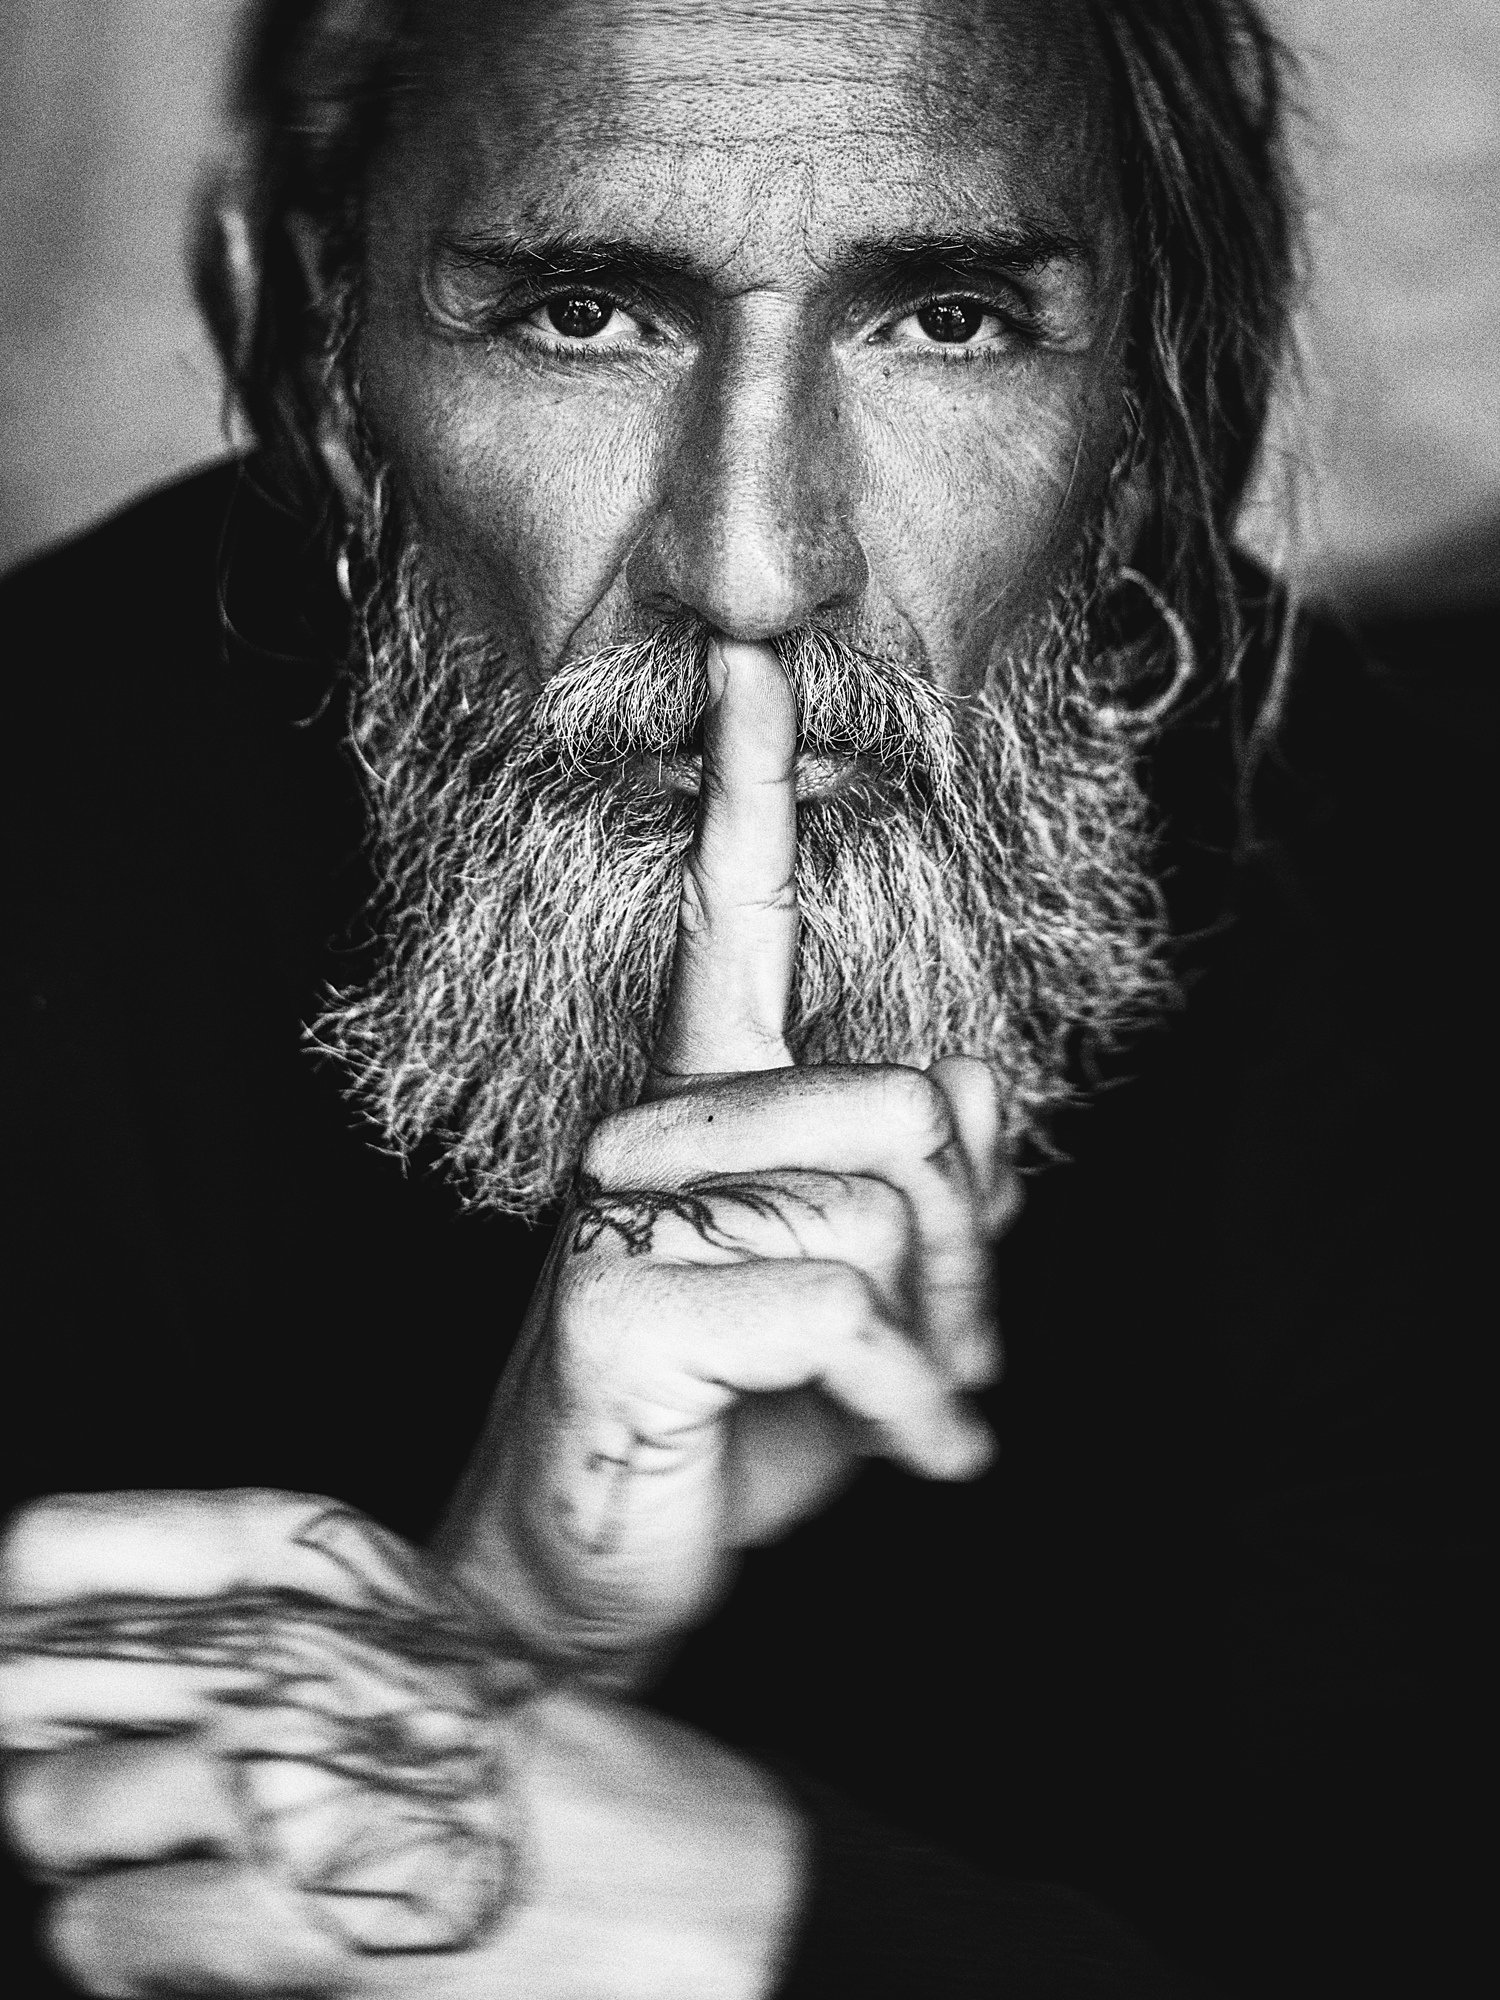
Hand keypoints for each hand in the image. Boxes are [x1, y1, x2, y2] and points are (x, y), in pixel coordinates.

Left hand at [0, 1490, 799, 1997]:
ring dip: (104, 1863)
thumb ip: (265, 1624)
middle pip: (29, 1676)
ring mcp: (281, 1779)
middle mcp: (288, 1651)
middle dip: (53, 1741)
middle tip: (124, 1784)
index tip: (17, 1635)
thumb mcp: (414, 1642)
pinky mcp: (290, 1913)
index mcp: (322, 1569)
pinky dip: (144, 1954)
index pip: (64, 1546)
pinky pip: (107, 1934)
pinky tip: (224, 1945)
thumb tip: (55, 1643)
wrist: (681, 1891)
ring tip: (200, 1874)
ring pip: (54, 1814)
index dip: (24, 1599)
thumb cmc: (546, 1772)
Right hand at [440, 640, 1022, 1683]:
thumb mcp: (871, 1301)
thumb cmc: (742, 1418)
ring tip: (923, 1409)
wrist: (607, 1563)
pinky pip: (844, 1314)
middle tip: (966, 1347)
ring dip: (944, 1342)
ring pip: (885, 1212)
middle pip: (908, 1104)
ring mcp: (622, 1209)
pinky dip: (913, 1410)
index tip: (752, 650)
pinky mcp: (615, 1303)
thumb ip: (930, 1188)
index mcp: (709, 1104)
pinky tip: (920, 1460)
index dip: (748, 783)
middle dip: (974, 1248)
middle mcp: (655, 1127)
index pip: (733, 918)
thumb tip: (977, 1074)